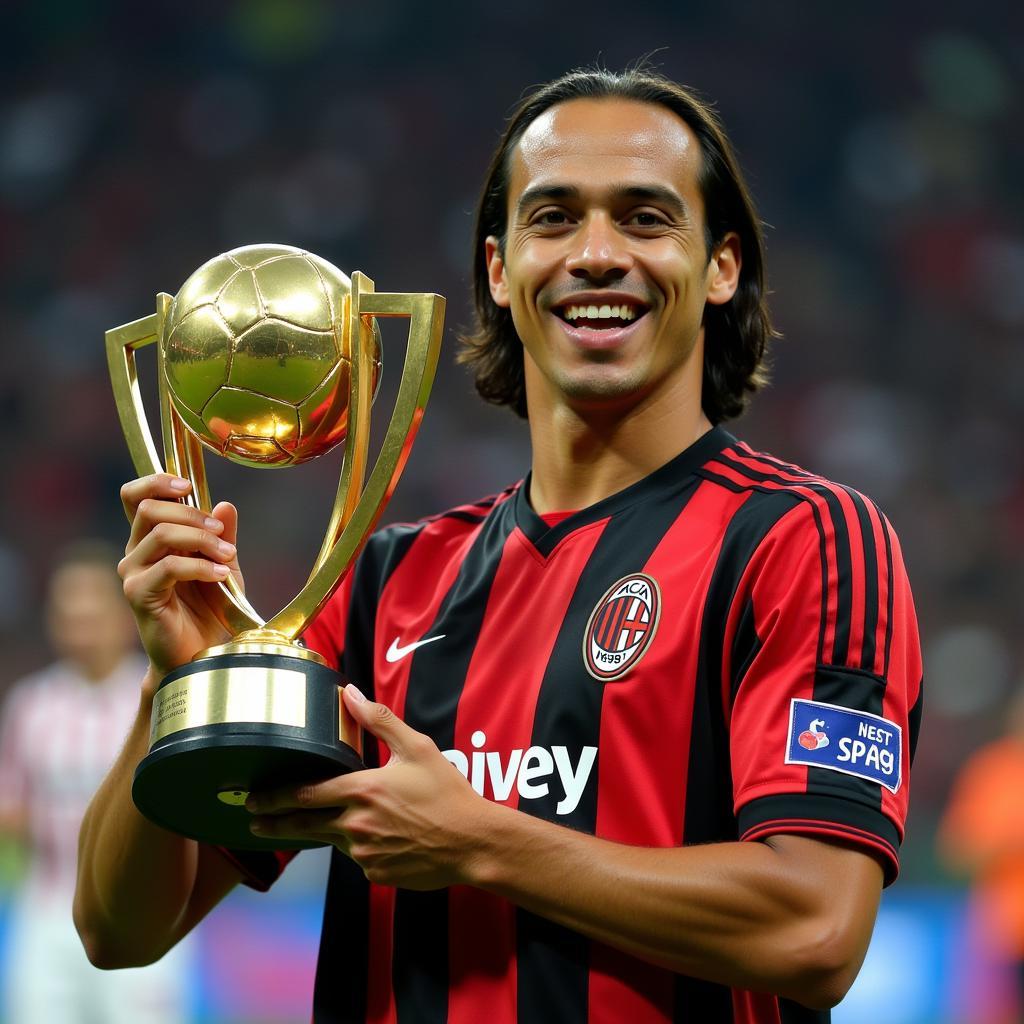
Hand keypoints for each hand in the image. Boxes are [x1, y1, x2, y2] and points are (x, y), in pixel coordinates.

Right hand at [119, 474, 242, 683]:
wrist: (206, 653)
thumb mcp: (225, 564)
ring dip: (202, 540)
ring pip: (161, 534)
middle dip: (192, 513)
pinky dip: (200, 566)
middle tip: (222, 532)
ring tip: (227, 556)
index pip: (134, 497)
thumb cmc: (212, 610)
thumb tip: (225, 505)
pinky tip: (221, 576)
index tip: (188, 485)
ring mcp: (133, 573)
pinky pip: (169, 566)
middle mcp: (136, 552)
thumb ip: (223, 534)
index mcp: (152, 539)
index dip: (156, 482)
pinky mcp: (139, 595)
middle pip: (149, 508)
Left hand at [247, 686, 489, 888]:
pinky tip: (381, 838)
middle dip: (274, 823)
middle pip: (303, 825)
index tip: (253, 801)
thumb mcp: (416, 748)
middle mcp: (355, 825)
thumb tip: (350, 694)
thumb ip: (379, 721)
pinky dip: (361, 847)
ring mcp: (364, 854)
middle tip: (255, 821)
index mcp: (362, 790)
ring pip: (334, 840)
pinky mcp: (376, 874)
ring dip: (326, 831)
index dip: (274, 798)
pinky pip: (359, 859)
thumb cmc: (447, 793)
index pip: (304, 794)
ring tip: (318, 824)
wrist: (472, 842)